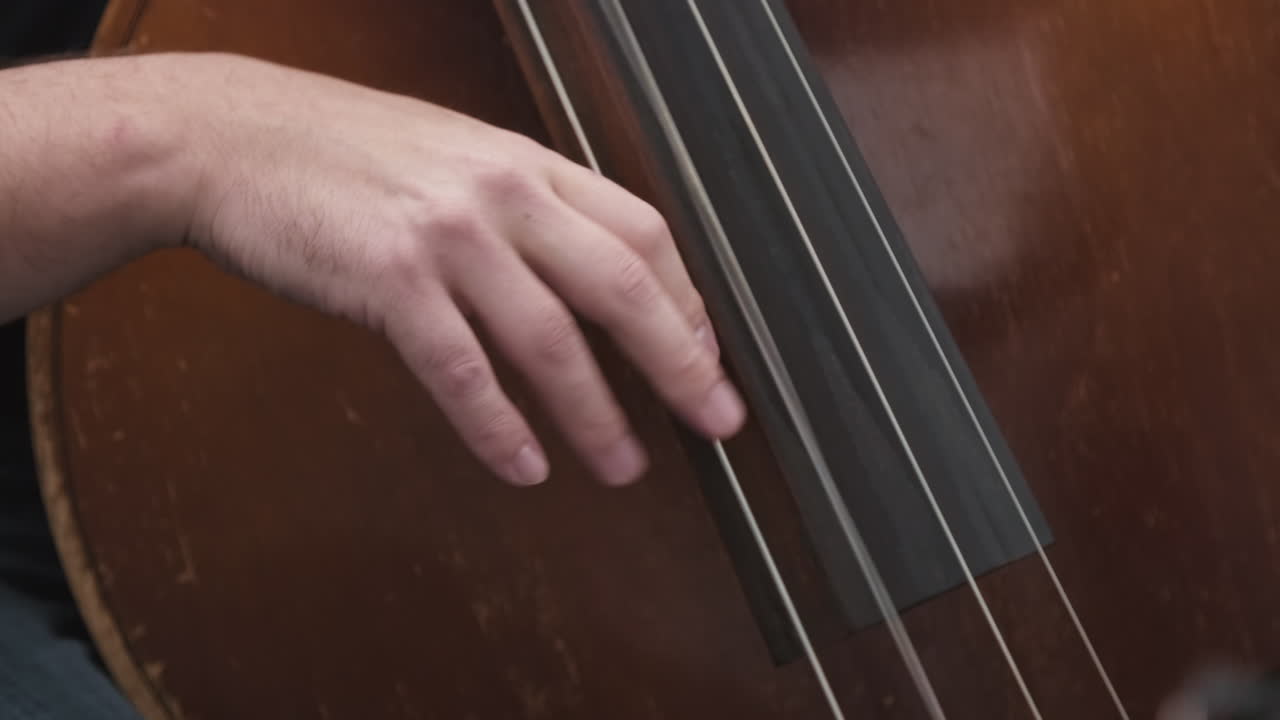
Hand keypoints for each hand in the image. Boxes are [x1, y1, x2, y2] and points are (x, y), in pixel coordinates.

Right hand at [169, 53, 745, 486]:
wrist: (232, 137)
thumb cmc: (342, 151)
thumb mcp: (457, 154)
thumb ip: (523, 204)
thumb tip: (585, 270)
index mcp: (525, 162)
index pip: (642, 233)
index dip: (687, 303)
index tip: (706, 356)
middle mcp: (500, 193)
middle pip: (622, 287)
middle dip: (679, 364)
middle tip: (714, 420)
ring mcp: (447, 236)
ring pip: (551, 340)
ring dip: (596, 414)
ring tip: (623, 466)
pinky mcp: (388, 281)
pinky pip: (462, 371)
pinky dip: (498, 427)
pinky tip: (524, 465)